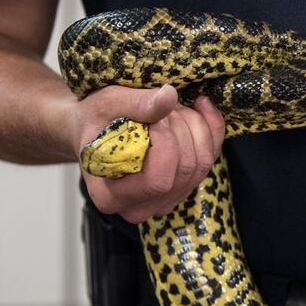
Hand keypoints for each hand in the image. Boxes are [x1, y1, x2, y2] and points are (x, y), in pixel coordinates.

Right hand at [68, 85, 224, 223]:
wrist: (94, 130)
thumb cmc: (93, 120)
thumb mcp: (105, 105)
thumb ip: (135, 104)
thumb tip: (169, 97)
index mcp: (111, 197)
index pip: (158, 180)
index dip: (165, 143)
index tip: (154, 117)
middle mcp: (140, 207)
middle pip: (185, 169)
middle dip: (180, 128)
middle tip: (162, 106)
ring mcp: (165, 200)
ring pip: (202, 163)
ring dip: (194, 125)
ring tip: (172, 108)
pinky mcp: (184, 186)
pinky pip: (211, 158)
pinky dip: (211, 128)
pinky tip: (200, 107)